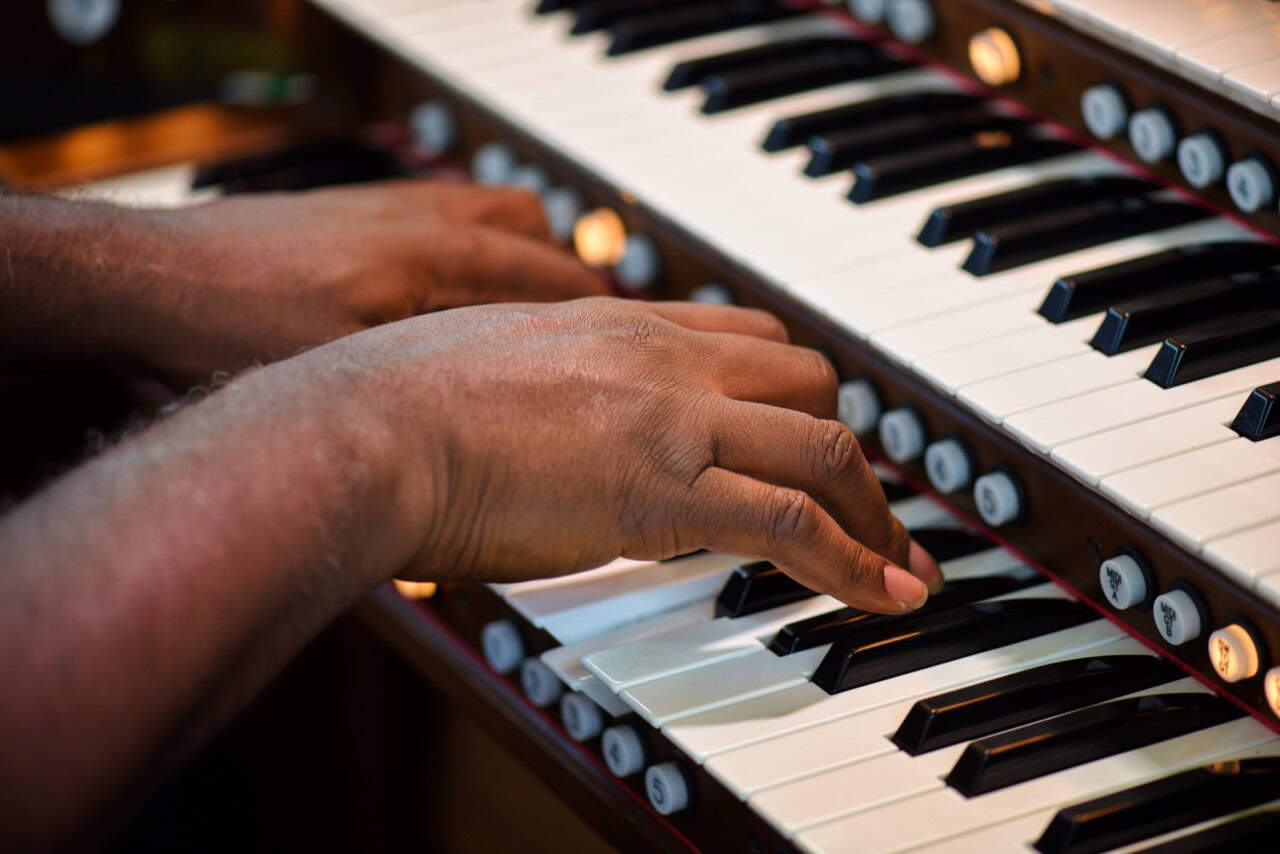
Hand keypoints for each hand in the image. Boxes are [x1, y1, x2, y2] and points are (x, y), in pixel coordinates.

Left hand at [131, 180, 606, 381]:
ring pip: (493, 217)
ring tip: (541, 304)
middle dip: (570, 283)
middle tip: (594, 328)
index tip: (627, 343)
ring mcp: (389, 211)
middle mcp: (420, 224)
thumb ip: (432, 395)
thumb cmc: (235, 329)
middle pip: (534, 238)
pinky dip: (470, 246)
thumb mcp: (347, 385)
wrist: (147, 278)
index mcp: (432, 262)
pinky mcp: (356, 212)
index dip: (592, 317)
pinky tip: (455, 288)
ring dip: (525, 255)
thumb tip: (493, 432)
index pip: (546, 281)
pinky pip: (444, 214)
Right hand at [299, 297, 941, 612]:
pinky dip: (856, 564)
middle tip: (866, 503)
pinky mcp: (664, 493)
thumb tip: (544, 416)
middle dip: (851, 446)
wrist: (366, 427)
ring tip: (896, 563)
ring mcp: (671, 421)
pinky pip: (795, 524)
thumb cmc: (394, 402)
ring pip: (823, 445)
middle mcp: (663, 358)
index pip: (750, 338)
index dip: (797, 392)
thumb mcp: (486, 358)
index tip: (813, 436)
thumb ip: (540, 377)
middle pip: (809, 381)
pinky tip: (884, 596)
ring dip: (872, 510)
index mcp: (619, 324)